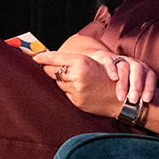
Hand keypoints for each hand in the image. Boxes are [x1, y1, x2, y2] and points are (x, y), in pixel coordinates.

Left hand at [33, 50, 156, 116]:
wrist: (123, 99)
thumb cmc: (109, 78)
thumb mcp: (93, 64)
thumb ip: (74, 62)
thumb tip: (52, 60)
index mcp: (82, 63)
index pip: (55, 58)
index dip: (42, 57)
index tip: (34, 56)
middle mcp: (77, 76)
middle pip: (52, 71)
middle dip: (47, 68)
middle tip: (41, 64)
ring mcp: (76, 90)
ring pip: (58, 82)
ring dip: (57, 79)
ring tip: (59, 75)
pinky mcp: (77, 101)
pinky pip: (65, 93)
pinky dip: (66, 89)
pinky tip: (71, 87)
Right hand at [98, 53, 156, 103]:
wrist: (104, 64)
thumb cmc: (121, 80)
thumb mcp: (130, 86)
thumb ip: (136, 94)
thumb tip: (138, 113)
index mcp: (143, 70)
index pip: (149, 76)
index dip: (149, 87)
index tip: (146, 100)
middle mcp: (133, 63)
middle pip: (137, 71)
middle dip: (136, 86)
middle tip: (133, 100)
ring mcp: (120, 60)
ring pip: (124, 68)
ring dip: (123, 83)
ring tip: (121, 97)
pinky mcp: (106, 59)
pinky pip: (110, 62)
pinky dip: (112, 70)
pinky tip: (113, 79)